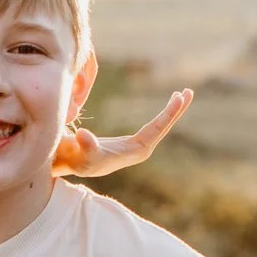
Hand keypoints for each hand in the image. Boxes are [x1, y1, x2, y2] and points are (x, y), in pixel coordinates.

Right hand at [55, 88, 192, 180]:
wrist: (67, 164)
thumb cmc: (74, 159)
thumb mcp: (79, 153)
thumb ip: (85, 145)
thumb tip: (83, 136)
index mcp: (134, 152)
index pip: (157, 130)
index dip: (168, 114)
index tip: (179, 98)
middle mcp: (139, 150)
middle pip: (163, 128)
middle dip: (176, 110)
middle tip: (189, 92)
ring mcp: (136, 147)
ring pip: (160, 126)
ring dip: (172, 111)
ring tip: (183, 94)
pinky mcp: (132, 143)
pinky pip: (153, 126)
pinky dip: (162, 114)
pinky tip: (169, 105)